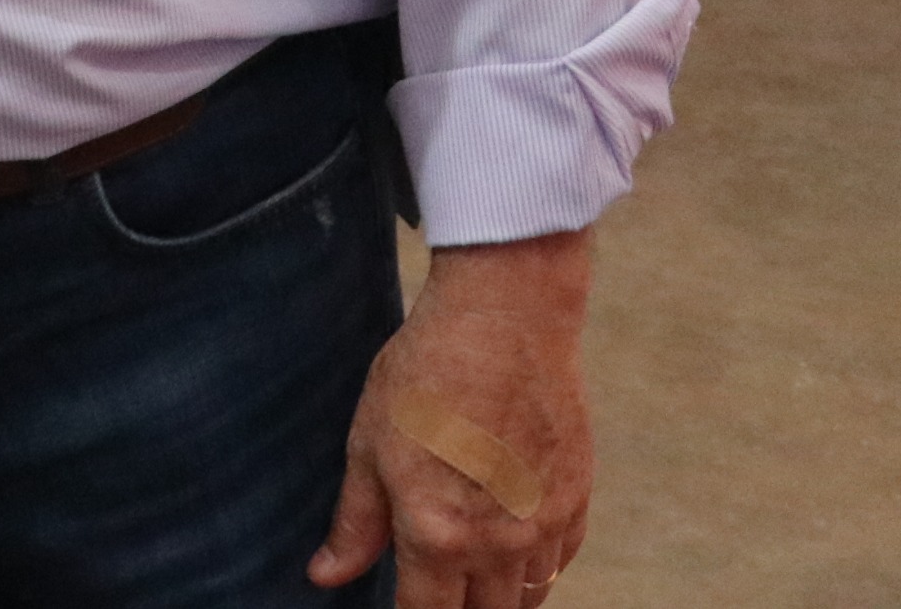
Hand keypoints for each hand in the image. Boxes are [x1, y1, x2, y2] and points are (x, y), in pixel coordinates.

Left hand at [309, 231, 594, 607]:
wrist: (505, 320)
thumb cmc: (426, 375)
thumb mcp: (369, 445)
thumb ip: (355, 523)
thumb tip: (324, 576)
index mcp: (437, 536)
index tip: (401, 606)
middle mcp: (497, 545)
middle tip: (434, 588)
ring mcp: (543, 525)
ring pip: (525, 599)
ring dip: (496, 598)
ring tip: (470, 578)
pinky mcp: (575, 500)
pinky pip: (559, 563)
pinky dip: (535, 568)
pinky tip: (511, 549)